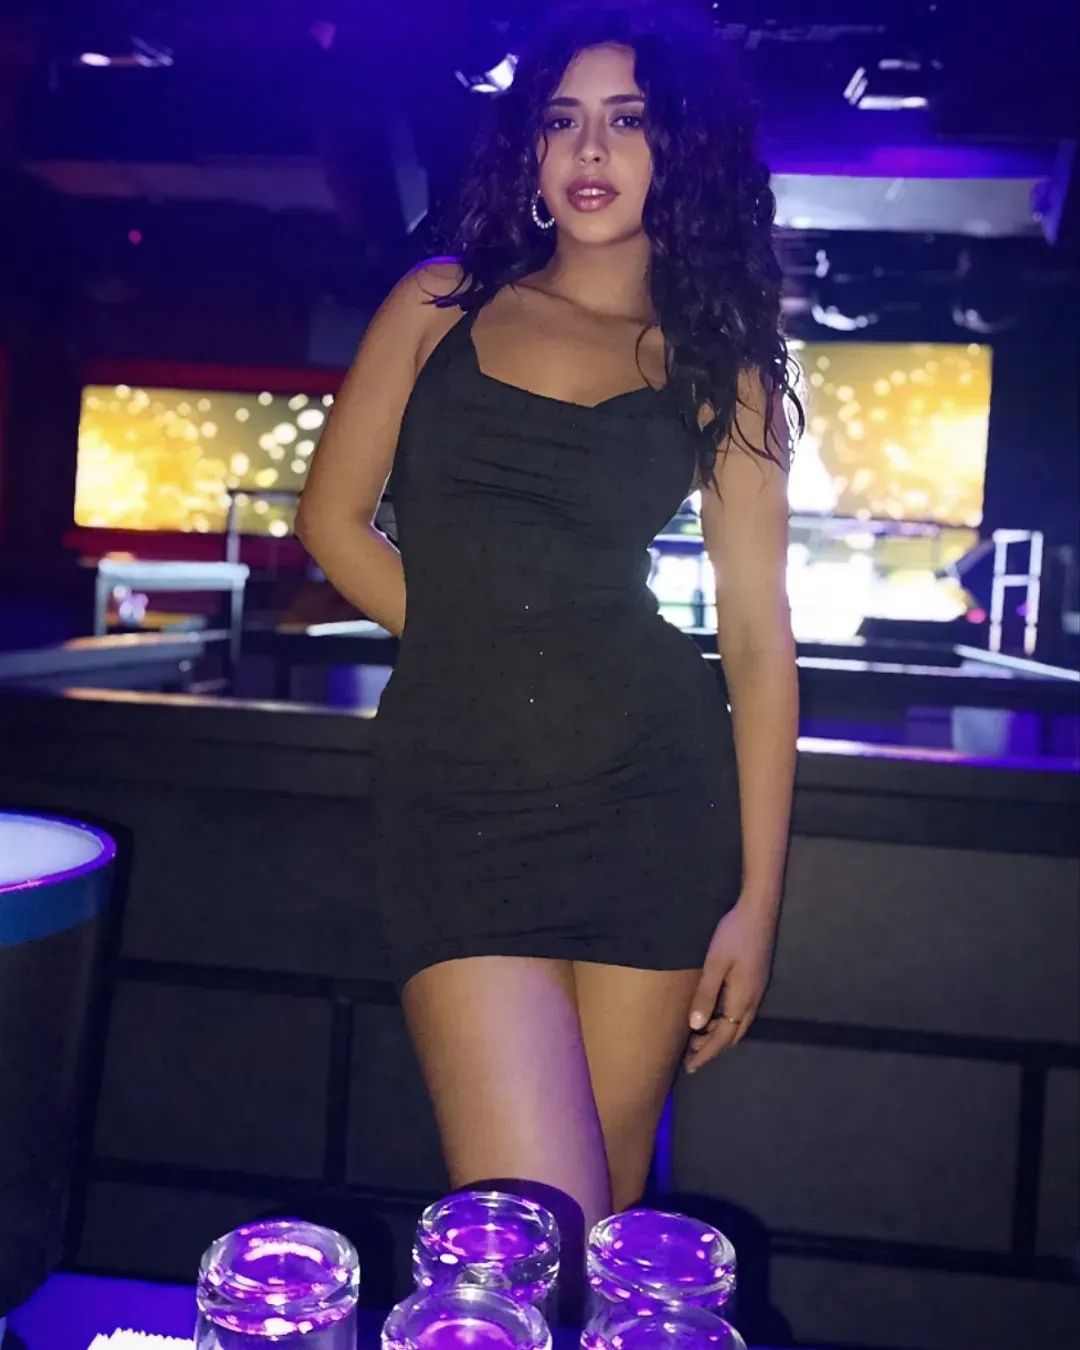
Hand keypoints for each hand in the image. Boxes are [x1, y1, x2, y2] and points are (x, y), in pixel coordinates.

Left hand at [684, 897, 778, 1074]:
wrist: (759, 911)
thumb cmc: (733, 934)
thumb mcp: (715, 964)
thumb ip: (706, 995)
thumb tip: (697, 1027)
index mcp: (741, 1000)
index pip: (722, 1037)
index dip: (706, 1054)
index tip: (690, 1067)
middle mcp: (753, 1001)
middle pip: (732, 1036)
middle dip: (712, 1049)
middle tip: (690, 1056)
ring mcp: (757, 991)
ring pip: (739, 1025)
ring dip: (720, 1036)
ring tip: (698, 1039)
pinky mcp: (757, 981)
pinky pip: (742, 1013)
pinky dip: (727, 1022)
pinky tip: (715, 1016)